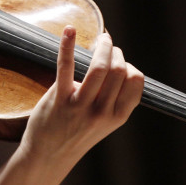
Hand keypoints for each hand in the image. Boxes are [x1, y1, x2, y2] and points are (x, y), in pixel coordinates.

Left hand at [20, 27, 143, 180]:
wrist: (49, 154)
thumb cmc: (79, 131)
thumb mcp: (106, 120)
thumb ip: (115, 96)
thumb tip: (118, 61)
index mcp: (118, 115)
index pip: (136, 80)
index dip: (128, 63)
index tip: (118, 59)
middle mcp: (103, 112)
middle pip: (119, 69)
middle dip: (114, 50)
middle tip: (106, 44)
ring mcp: (81, 106)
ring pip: (99, 67)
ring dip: (101, 46)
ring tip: (100, 38)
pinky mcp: (59, 99)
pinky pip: (66, 66)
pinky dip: (68, 45)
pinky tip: (70, 30)